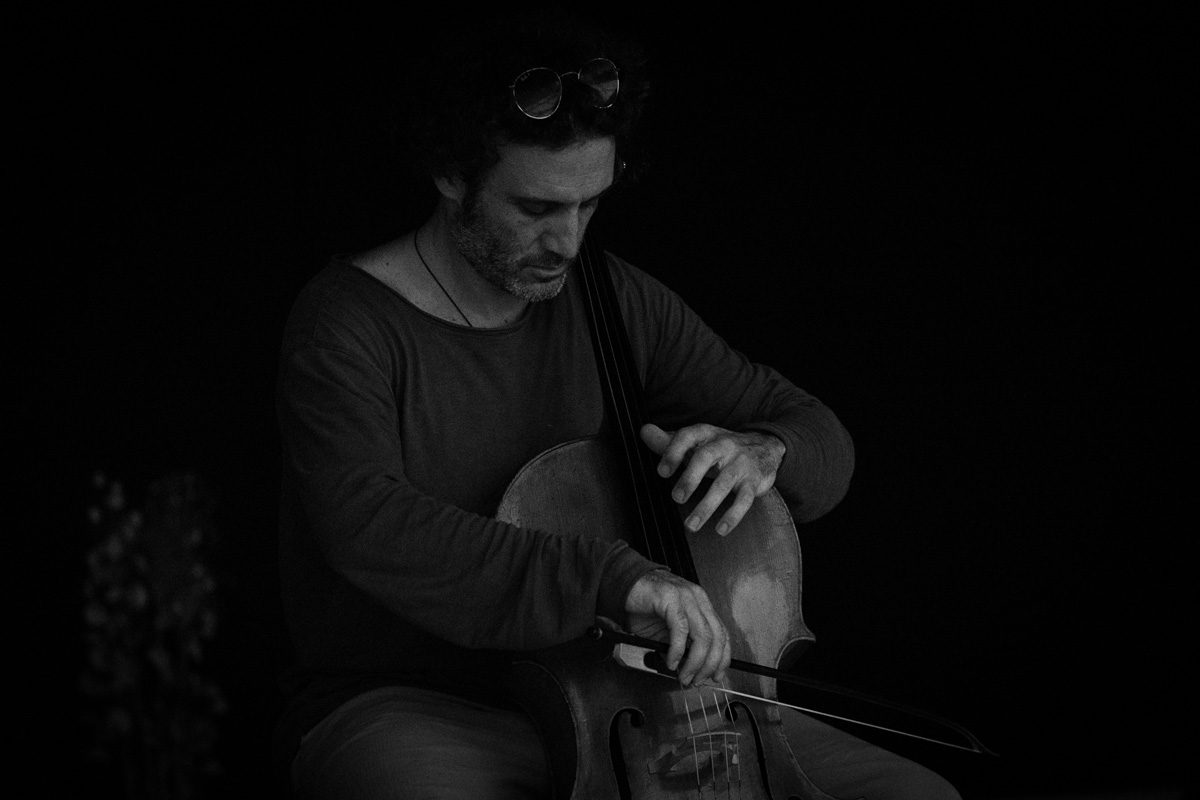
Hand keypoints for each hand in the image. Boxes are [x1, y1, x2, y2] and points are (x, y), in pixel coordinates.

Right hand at [624, 569, 729, 686]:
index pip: (722, 634)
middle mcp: (697, 598)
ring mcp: (685, 596)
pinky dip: (677, 650)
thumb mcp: (667, 630)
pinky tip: (671, 661)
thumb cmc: (644, 606)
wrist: (623, 585)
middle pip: (716, 637)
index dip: (722, 658)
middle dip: (709, 665)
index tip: (716, 676)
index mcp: (701, 604)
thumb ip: (682, 646)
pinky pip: (680, 629)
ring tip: (684, 675)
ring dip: (695, 662)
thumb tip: (690, 669)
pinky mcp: (670, 598)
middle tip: (697, 680)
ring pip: (702, 635)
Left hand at [639, 422, 784, 535]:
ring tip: (690, 525)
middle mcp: (724, 444)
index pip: (688, 436)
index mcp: (706, 434)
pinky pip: (745, 499)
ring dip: (707, 505)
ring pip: (724, 483)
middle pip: (706, 457)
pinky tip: (720, 530)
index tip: (661, 472)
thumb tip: (643, 431)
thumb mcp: (697, 442)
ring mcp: (740, 463)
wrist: (766, 447)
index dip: (673, 452)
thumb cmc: (720, 448)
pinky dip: (733, 515)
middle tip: (676, 498)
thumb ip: (669, 441)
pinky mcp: (754, 481)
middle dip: (690, 477)